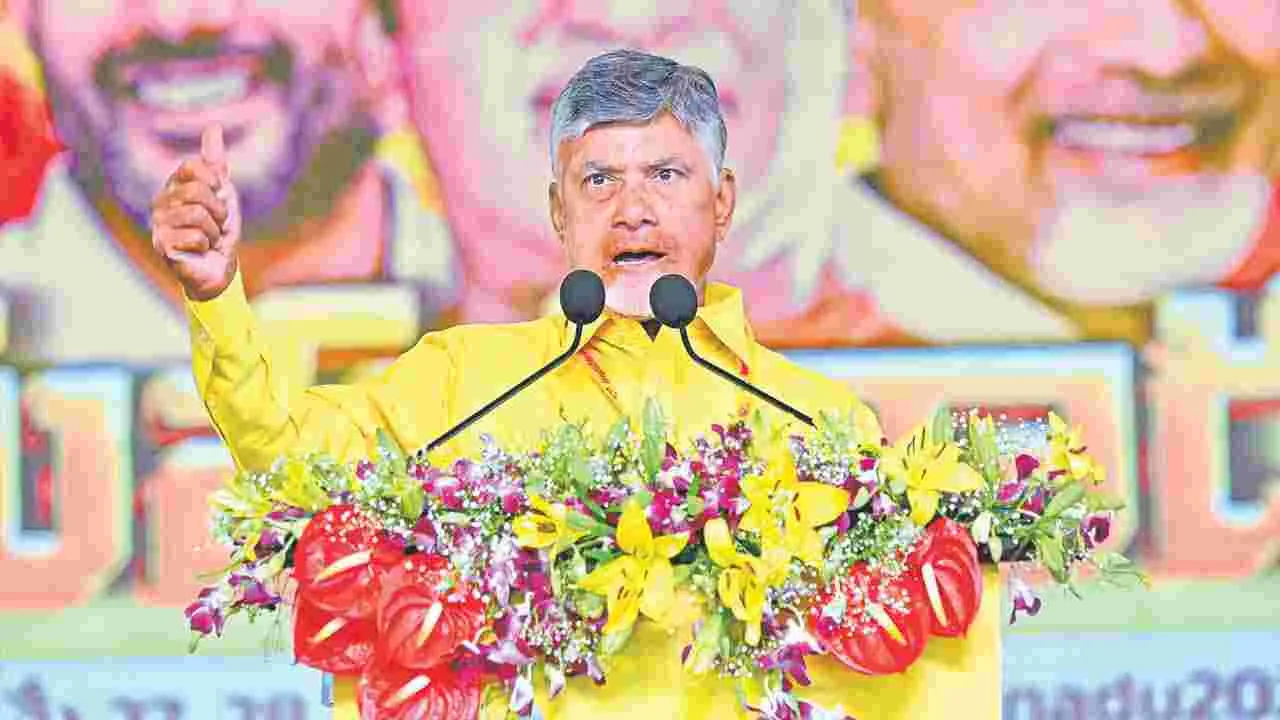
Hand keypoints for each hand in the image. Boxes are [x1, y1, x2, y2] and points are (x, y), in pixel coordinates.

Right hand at [150, 124, 241, 300]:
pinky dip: (207, 245)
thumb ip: (215, 162)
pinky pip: (196, 236)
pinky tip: (200, 251)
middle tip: (216, 224)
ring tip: (209, 238)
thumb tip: (213, 126)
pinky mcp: (161, 245)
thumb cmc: (219, 229)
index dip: (215, 182)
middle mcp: (160, 202)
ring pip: (197, 214)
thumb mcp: (223, 192)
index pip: (193, 166)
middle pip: (197, 191)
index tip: (219, 196)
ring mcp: (158, 224)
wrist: (219, 266)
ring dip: (214, 230)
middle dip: (218, 210)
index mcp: (174, 186)